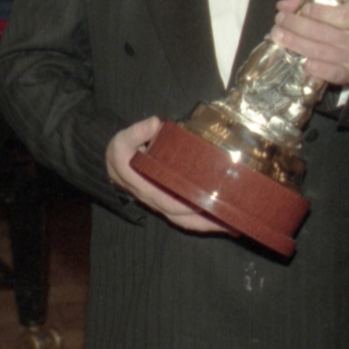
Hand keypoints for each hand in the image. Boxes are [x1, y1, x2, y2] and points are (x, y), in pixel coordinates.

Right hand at [106, 116, 232, 233]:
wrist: (114, 167)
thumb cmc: (122, 154)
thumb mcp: (122, 140)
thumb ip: (136, 132)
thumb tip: (154, 124)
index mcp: (145, 187)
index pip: (167, 201)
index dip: (186, 203)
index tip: (205, 200)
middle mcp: (156, 202)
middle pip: (182, 217)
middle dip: (206, 217)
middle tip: (231, 213)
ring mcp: (164, 206)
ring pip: (187, 222)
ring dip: (210, 225)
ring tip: (234, 224)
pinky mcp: (171, 206)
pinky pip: (189, 220)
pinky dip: (207, 223)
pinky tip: (227, 223)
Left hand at [269, 0, 348, 86]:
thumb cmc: (337, 23)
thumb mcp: (326, 6)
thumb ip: (305, 0)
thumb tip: (284, 5)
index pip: (342, 16)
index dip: (321, 13)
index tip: (304, 9)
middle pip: (326, 34)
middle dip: (298, 26)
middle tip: (280, 19)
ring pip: (323, 52)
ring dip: (297, 44)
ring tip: (278, 35)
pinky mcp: (347, 74)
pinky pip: (334, 74)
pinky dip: (321, 70)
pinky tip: (306, 64)